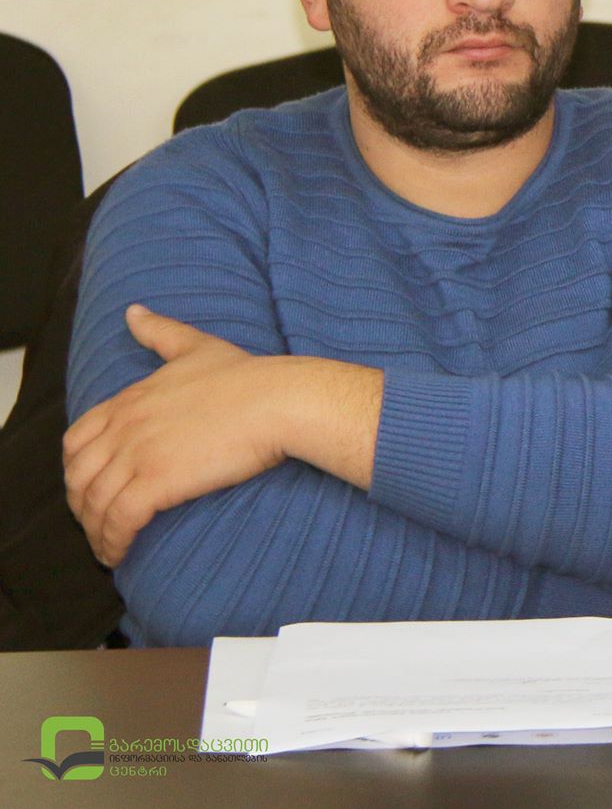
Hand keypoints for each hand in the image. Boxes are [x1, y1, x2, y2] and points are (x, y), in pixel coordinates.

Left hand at [63, 305, 290, 567]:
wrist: (279, 400)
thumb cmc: (248, 376)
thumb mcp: (196, 346)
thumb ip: (160, 332)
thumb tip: (133, 312)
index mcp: (130, 399)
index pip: (77, 441)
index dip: (78, 469)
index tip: (92, 487)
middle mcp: (125, 427)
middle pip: (79, 476)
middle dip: (80, 505)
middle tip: (98, 523)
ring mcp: (137, 455)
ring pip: (94, 503)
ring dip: (95, 531)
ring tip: (108, 548)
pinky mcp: (156, 482)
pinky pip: (119, 520)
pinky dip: (112, 541)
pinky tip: (120, 554)